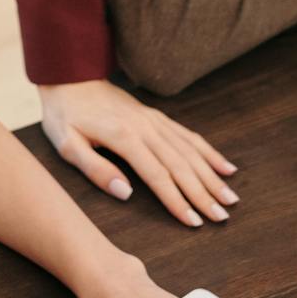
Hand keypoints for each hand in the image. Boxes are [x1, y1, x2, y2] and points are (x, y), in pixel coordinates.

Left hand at [38, 80, 237, 229]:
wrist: (70, 75)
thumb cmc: (65, 114)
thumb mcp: (67, 145)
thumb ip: (96, 169)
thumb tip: (125, 193)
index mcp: (124, 137)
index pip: (158, 176)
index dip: (177, 201)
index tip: (194, 222)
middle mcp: (146, 127)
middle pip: (181, 165)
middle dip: (204, 193)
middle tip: (222, 217)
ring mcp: (154, 120)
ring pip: (191, 151)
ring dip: (212, 175)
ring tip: (232, 197)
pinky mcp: (157, 116)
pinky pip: (188, 135)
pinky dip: (209, 152)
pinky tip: (226, 166)